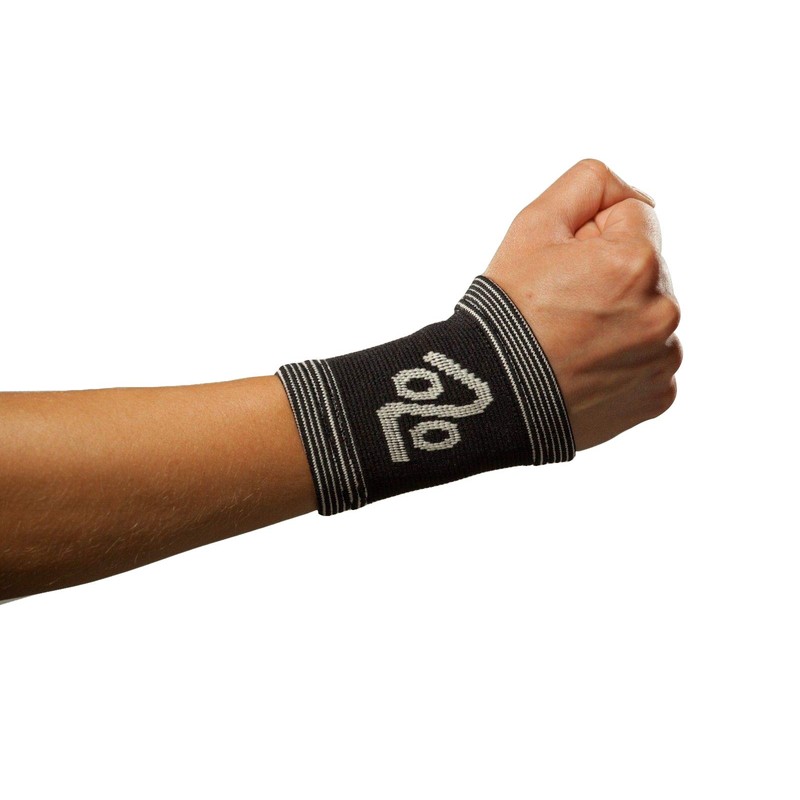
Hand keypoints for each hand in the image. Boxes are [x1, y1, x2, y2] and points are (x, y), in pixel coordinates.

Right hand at [484, 158, 681, 450]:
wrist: (492, 396)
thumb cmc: (507, 311)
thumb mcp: (532, 224)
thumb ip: (587, 183)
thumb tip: (629, 196)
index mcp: (639, 262)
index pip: (632, 215)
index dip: (589, 235)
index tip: (559, 268)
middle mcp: (665, 311)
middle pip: (644, 269)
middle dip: (609, 278)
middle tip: (558, 309)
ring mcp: (663, 359)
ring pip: (647, 316)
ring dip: (619, 320)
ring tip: (569, 343)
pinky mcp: (658, 396)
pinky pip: (648, 362)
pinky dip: (622, 363)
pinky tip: (583, 369)